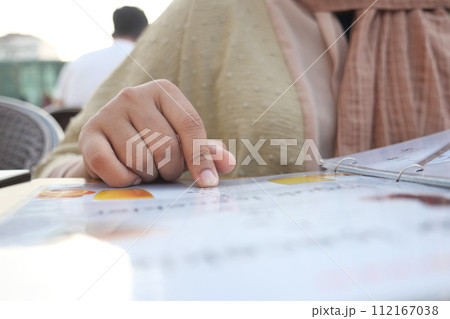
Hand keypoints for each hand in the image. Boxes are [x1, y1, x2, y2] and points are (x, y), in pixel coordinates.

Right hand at [78, 80, 235, 187]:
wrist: (108, 147)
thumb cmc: (152, 143)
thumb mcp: (180, 142)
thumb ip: (204, 151)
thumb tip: (228, 163)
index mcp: (163, 91)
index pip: (191, 125)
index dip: (201, 158)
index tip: (208, 184)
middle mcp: (134, 95)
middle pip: (167, 146)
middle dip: (169, 169)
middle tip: (162, 170)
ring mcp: (108, 112)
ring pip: (141, 160)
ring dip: (147, 176)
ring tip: (142, 169)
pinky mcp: (88, 134)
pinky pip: (114, 168)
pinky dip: (125, 181)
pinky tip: (126, 176)